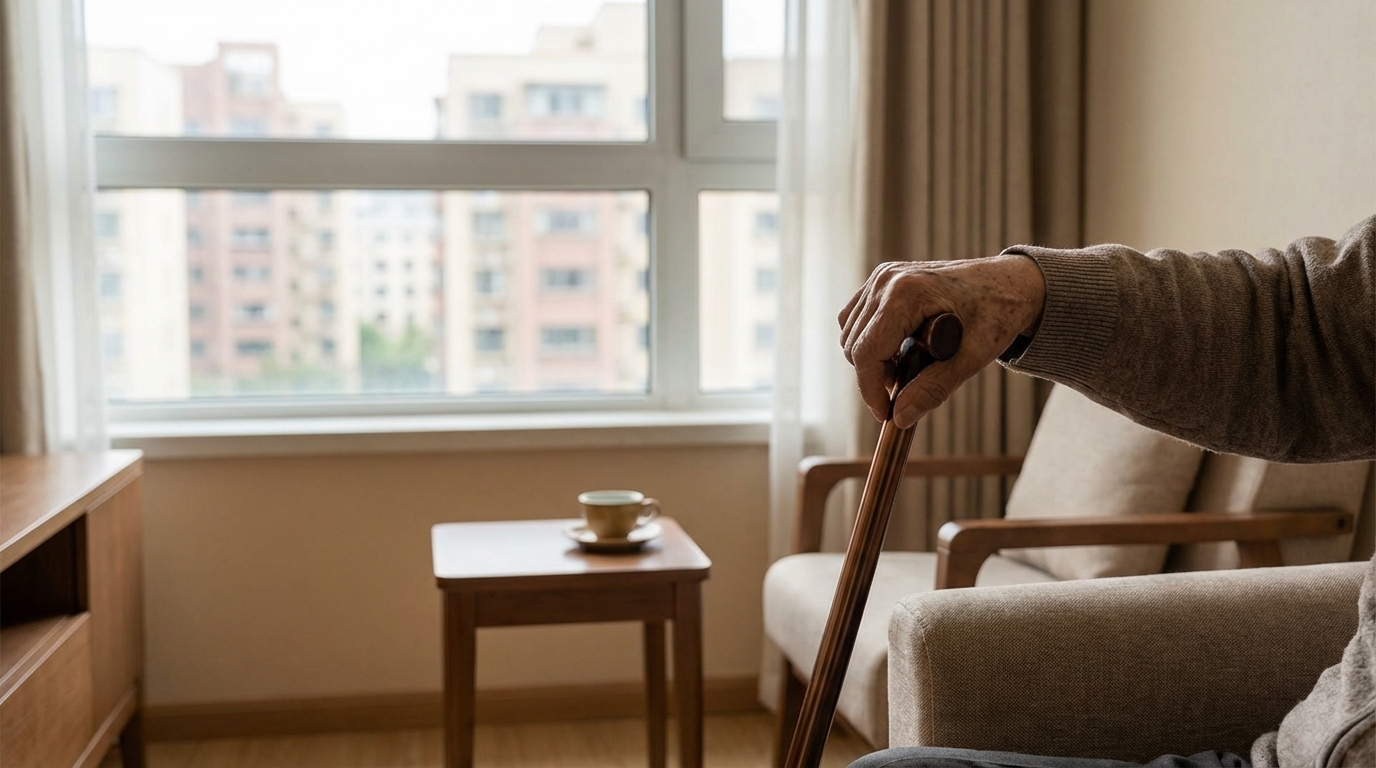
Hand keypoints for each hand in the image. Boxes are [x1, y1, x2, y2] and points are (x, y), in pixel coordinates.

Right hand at [838, 254, 1045, 427]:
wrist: (1011, 283)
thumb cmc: (998, 313)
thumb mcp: (972, 358)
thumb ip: (934, 389)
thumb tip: (899, 417)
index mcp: (906, 293)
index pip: (866, 351)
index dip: (870, 390)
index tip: (886, 414)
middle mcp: (887, 280)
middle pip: (853, 345)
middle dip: (873, 377)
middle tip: (907, 390)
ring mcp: (882, 276)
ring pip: (850, 334)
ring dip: (870, 360)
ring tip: (906, 368)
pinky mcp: (882, 279)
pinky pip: (855, 319)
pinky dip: (869, 341)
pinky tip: (897, 349)